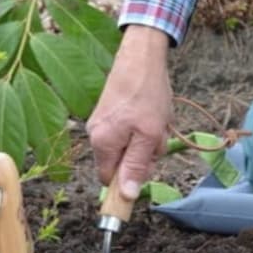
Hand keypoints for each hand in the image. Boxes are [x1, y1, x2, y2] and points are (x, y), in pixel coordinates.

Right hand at [86, 25, 172, 200]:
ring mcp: (102, 121)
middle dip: (143, 154)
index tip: (149, 162)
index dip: (131, 177)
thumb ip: (136, 166)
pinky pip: (128, 130)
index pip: (111, 180)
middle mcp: (96, 134)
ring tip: (157, 119)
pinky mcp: (110, 110)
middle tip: (156, 135)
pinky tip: (152, 111)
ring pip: (128, 144)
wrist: (141, 56)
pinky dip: (144, 125)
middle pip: (121, 161)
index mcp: (102, 143)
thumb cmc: (146, 94)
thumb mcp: (148, 135)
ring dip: (147, 138)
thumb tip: (126, 196)